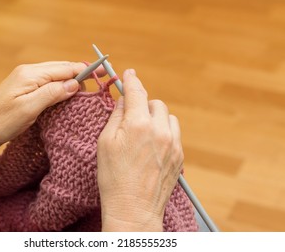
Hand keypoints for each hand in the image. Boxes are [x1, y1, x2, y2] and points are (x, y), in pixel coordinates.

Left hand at [0, 61, 104, 166]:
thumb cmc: (0, 121)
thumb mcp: (29, 109)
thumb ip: (53, 93)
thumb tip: (75, 84)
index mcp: (31, 74)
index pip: (65, 68)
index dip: (85, 70)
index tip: (104, 72)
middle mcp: (29, 72)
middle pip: (62, 69)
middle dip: (81, 74)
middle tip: (101, 81)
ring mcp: (26, 80)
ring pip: (56, 76)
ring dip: (72, 81)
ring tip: (89, 89)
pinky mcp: (25, 89)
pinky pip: (49, 84)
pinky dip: (62, 87)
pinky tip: (69, 94)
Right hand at [97, 69, 183, 230]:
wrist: (134, 209)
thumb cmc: (114, 178)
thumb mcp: (105, 143)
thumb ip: (116, 117)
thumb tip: (124, 101)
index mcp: (138, 125)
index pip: (137, 91)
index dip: (131, 80)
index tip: (129, 74)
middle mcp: (159, 131)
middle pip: (155, 103)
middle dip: (143, 105)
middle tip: (131, 117)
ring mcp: (173, 143)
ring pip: (168, 117)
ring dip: (156, 118)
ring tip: (143, 132)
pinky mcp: (179, 155)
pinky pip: (174, 132)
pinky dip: (164, 131)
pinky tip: (152, 145)